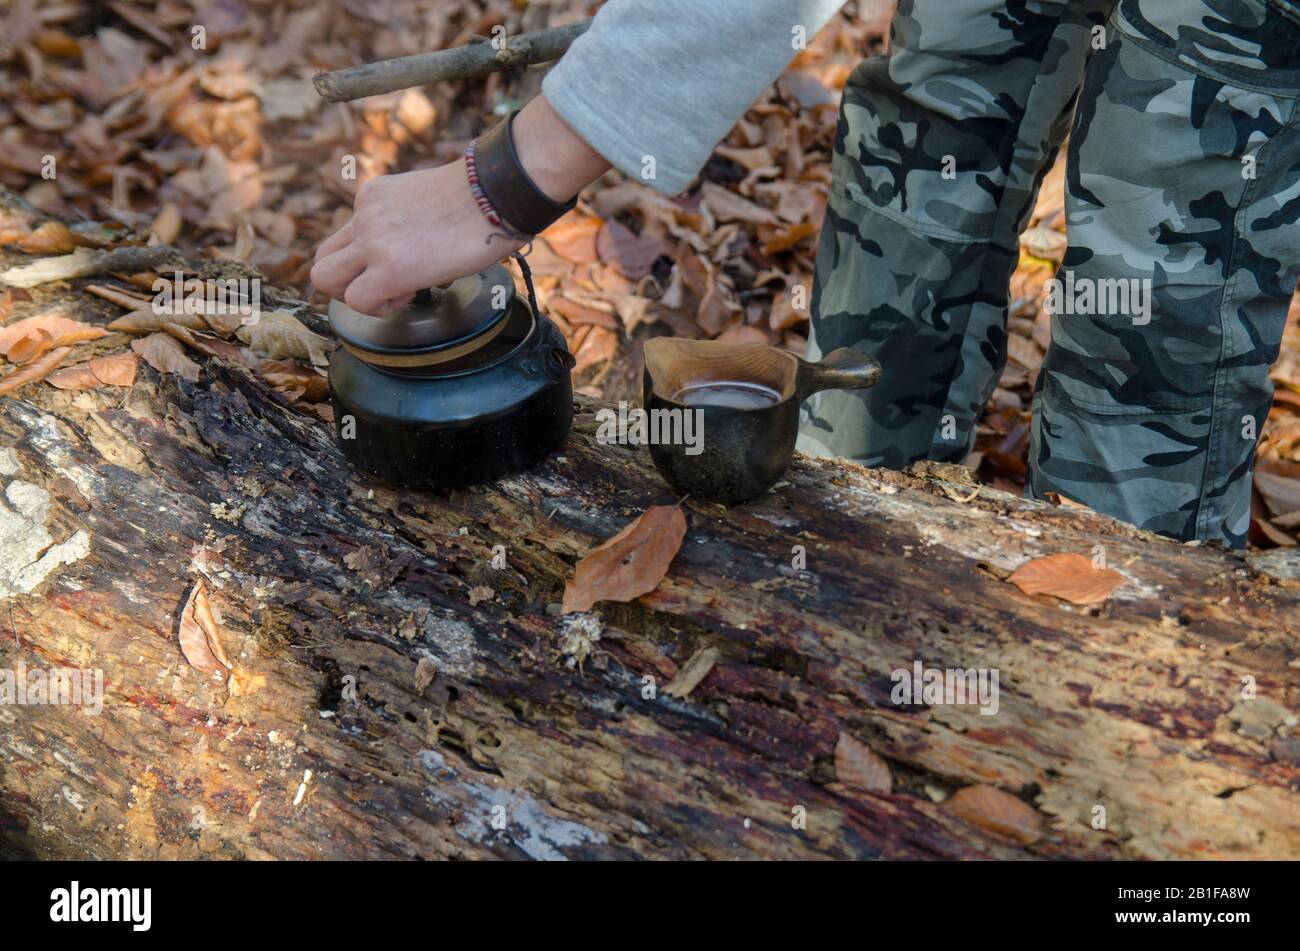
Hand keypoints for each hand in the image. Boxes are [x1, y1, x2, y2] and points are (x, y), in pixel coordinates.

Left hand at [311, 95, 609, 317]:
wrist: (496, 192)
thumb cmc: (481, 198)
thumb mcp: (427, 201)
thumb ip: (410, 224)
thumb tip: (428, 257)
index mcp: (374, 198)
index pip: (344, 238)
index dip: (364, 262)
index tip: (399, 263)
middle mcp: (364, 216)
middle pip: (321, 261)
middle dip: (346, 284)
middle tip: (382, 288)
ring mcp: (372, 239)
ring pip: (325, 280)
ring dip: (356, 297)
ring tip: (395, 293)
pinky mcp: (389, 266)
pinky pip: (360, 299)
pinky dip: (380, 307)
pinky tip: (409, 294)